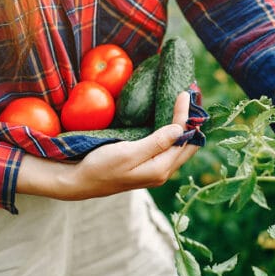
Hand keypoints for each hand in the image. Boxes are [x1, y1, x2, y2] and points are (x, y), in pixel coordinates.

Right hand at [17, 91, 198, 199]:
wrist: (80, 182)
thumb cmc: (101, 166)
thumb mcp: (128, 153)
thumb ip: (156, 143)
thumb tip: (180, 129)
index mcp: (160, 169)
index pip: (183, 139)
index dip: (186, 116)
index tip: (185, 94)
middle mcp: (162, 172)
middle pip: (187, 145)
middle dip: (192, 123)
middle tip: (194, 98)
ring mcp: (155, 170)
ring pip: (179, 147)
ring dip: (185, 128)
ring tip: (187, 107)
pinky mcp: (148, 166)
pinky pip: (168, 148)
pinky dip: (174, 134)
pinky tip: (172, 123)